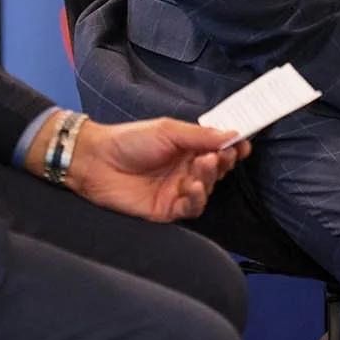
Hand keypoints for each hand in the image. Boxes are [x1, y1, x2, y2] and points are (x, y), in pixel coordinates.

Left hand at [68, 118, 246, 221]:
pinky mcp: (166, 209)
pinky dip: (196, 199)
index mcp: (187, 148)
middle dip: (222, 163)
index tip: (242, 146)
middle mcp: (185, 170)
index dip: (232, 149)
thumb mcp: (168, 131)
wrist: (96, 161)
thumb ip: (200, 136)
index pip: (218, 150)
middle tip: (219, 155)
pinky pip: (190, 209)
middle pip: (216, 171)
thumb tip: (232, 135)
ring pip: (207, 190)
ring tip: (202, 167)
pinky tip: (193, 187)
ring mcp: (176, 190)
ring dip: (209, 179)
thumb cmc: (128, 140)